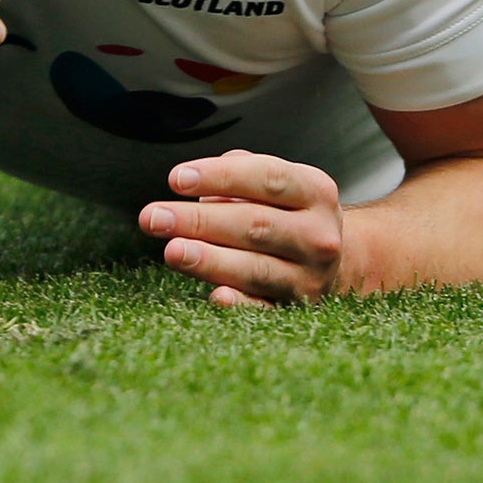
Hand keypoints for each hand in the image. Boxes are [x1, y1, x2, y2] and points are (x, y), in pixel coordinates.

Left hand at [138, 149, 343, 306]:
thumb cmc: (287, 211)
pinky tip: (216, 296)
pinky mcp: (295, 310)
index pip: (266, 178)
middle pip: (254, 224)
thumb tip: (201, 187)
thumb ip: (241, 173)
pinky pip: (263, 309)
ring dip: (210, 260)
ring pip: (255, 268)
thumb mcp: (279, 182)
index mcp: (316, 192)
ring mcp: (309, 277)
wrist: (328, 258)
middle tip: (153, 218)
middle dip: (199, 220)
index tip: (176, 179)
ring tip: (172, 250)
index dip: (221, 177)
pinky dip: (240, 304)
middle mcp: (318, 235)